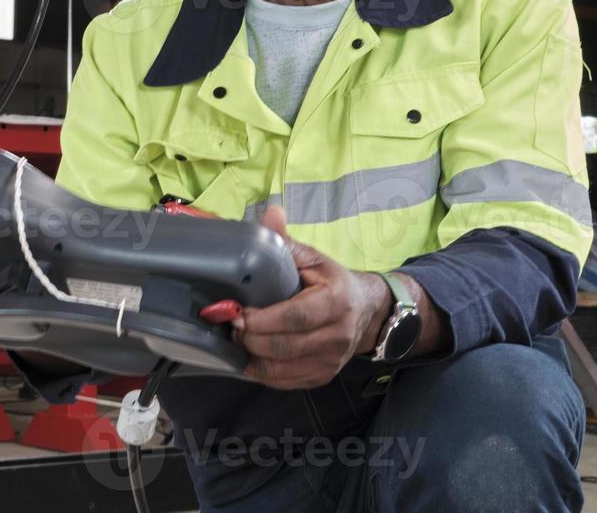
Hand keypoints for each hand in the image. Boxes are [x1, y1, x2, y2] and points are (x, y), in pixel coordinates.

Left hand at [233, 206, 390, 389]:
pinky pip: (286, 382)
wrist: (367, 312)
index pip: (295, 317)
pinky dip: (262, 372)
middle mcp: (338, 335)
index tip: (238, 312)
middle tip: (229, 325)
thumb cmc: (333, 283)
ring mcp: (331, 361)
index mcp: (336, 302)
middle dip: (250, 338)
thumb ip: (287, 242)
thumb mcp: (313, 258)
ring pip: (283, 369)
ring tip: (235, 339)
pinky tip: (247, 358)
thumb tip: (271, 213)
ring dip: (252, 357)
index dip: (262, 319)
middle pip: (285, 346)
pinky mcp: (323, 376)